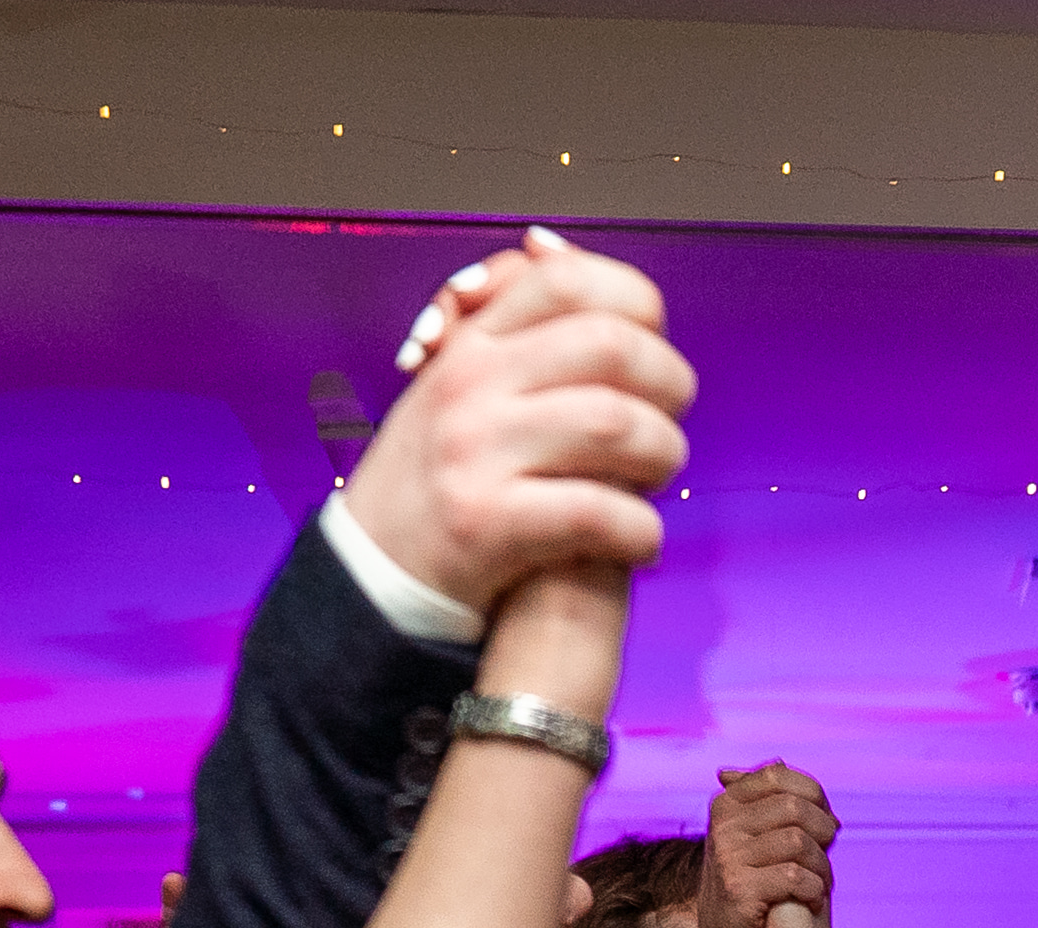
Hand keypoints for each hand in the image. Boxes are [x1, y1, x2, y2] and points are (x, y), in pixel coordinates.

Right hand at [339, 227, 695, 617]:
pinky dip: (641, 531)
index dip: (636, 310)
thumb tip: (549, 242)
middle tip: (668, 426)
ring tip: (655, 483)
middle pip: (612, 346)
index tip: (651, 353)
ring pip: (616, 424)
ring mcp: (475, 450)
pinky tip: (640, 542)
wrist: (369, 575)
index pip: (569, 280)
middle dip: (669, 387)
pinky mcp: (485, 522)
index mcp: (472, 341)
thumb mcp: (457, 380)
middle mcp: (470, 383)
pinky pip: (597, 511)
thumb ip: (512, 323)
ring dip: (663, 457)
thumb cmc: (439, 477)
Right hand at [696, 764, 829, 927]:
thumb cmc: (752, 887)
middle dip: (822, 830)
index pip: (778, 775)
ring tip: (821, 881)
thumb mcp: (754, 837)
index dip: (813, 794)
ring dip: (821, 865)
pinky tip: (812, 898)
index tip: (825, 822)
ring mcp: (727, 856)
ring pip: (799, 842)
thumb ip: (768, 801)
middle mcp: (722, 824)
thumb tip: (780, 759)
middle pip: (793, 806)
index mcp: (727, 804)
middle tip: (828, 853)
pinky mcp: (739, 888)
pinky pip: (795, 876)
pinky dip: (813, 888)